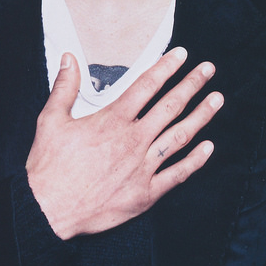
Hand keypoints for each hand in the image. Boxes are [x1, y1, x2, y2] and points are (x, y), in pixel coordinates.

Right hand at [26, 47, 222, 238]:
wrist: (49, 209)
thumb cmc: (49, 166)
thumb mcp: (51, 120)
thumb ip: (65, 87)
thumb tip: (68, 58)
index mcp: (112, 120)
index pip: (146, 86)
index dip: (166, 67)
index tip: (182, 55)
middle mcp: (133, 140)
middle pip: (170, 106)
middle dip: (191, 85)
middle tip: (208, 70)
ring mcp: (143, 167)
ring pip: (180, 137)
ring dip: (201, 116)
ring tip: (216, 100)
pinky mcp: (146, 193)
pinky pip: (178, 174)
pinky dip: (196, 160)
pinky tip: (209, 147)